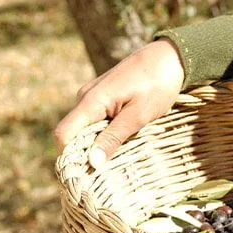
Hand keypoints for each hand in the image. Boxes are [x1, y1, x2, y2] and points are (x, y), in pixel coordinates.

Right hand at [54, 38, 184, 168]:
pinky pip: (98, 121)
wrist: (169, 58)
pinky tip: (128, 137)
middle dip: (88, 153)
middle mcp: (86, 98)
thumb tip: (92, 163)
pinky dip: (108, 133)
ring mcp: (94, 97)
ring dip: (102, 143)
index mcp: (91, 101)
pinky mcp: (104, 98)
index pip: (63, 135)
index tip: (88, 174)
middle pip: (74, 135)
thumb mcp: (139, 116)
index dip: (71, 157)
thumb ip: (114, 138)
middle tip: (113, 170)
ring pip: (87, 129)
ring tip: (125, 152)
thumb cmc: (157, 85)